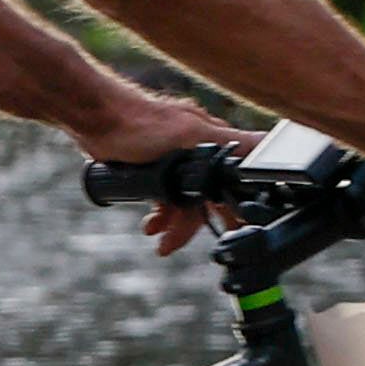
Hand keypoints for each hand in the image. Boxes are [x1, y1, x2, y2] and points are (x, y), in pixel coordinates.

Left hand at [67, 83, 251, 251]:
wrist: (95, 122)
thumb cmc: (140, 123)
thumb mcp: (190, 135)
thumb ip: (230, 141)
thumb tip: (269, 142)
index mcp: (213, 140)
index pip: (236, 176)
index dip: (238, 202)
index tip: (239, 225)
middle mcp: (198, 150)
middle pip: (210, 195)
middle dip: (204, 220)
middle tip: (210, 244)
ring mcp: (176, 162)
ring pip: (185, 201)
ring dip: (176, 224)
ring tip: (163, 242)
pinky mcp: (154, 170)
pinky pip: (164, 199)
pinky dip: (160, 215)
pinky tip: (152, 226)